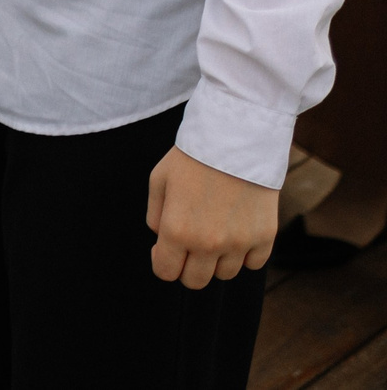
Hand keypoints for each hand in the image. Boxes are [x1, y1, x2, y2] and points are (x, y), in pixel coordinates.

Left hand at [148, 148, 277, 287]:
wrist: (234, 140)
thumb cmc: (191, 158)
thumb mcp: (158, 182)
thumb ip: (156, 218)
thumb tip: (162, 243)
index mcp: (176, 231)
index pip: (166, 272)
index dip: (163, 262)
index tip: (164, 249)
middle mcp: (208, 244)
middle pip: (196, 281)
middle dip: (187, 266)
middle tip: (189, 244)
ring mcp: (240, 243)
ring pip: (225, 274)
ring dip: (217, 260)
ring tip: (214, 231)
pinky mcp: (265, 237)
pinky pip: (253, 264)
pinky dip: (244, 254)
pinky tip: (237, 232)